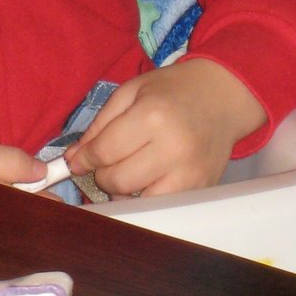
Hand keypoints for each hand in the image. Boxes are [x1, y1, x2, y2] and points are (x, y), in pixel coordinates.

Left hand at [64, 59, 265, 197]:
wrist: (223, 97)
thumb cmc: (172, 90)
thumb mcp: (130, 92)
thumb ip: (99, 124)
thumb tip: (73, 157)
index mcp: (153, 117)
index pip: (105, 151)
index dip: (83, 160)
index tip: (75, 162)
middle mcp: (173, 148)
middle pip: (119, 181)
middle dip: (101, 175)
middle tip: (104, 164)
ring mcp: (190, 173)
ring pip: (138, 201)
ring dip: (123, 191)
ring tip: (125, 171)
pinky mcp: (200, 188)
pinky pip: (161, 206)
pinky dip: (145, 197)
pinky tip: (145, 180)